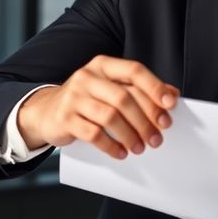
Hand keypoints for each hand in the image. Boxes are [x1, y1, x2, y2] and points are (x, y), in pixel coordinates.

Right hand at [16, 55, 178, 158]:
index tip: (171, 104)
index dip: (155, 87)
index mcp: (103, 65)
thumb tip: (172, 95)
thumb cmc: (86, 101)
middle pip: (124, 97)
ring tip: (140, 147)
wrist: (45, 112)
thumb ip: (137, 90)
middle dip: (145, 119)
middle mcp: (87, 77)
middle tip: (157, 137)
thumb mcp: (109, 89)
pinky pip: (93, 134)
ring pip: (110, 116)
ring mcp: (73, 97)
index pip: (134, 71)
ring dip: (130, 135)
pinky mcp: (65, 118)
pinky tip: (121, 153)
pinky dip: (111, 146)